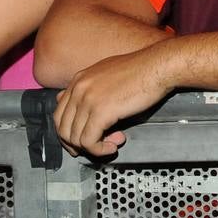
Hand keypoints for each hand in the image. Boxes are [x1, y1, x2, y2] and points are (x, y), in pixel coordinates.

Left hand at [54, 45, 172, 156]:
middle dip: (75, 144)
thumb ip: (92, 89)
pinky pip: (88, 141)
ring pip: (74, 137)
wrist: (158, 66)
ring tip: (111, 144)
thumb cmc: (141, 71)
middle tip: (94, 148)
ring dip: (92, 148)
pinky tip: (112, 147)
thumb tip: (83, 107)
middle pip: (62, 127)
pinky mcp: (100, 112)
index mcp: (79, 80)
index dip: (68, 132)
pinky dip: (99, 150)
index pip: (60, 113)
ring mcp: (87, 100)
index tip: (80, 142)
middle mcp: (79, 89)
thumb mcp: (109, 74)